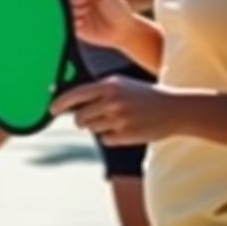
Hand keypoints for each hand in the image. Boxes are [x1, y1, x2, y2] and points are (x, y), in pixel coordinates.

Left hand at [50, 75, 176, 144]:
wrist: (175, 109)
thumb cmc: (144, 96)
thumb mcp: (122, 85)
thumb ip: (98, 91)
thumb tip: (73, 101)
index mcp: (109, 85)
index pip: (76, 94)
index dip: (60, 103)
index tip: (51, 109)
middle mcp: (111, 101)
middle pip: (80, 117)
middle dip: (81, 121)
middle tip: (88, 120)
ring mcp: (118, 119)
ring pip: (92, 129)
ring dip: (99, 127)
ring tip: (117, 120)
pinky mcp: (125, 135)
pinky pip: (105, 139)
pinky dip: (111, 136)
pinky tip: (126, 128)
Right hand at [63, 0, 136, 48]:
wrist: (122, 31)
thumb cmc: (118, 9)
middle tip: (86, 2)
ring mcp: (74, 13)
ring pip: (61, 8)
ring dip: (74, 10)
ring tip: (87, 13)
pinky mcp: (72, 26)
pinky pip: (64, 22)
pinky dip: (73, 21)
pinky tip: (83, 23)